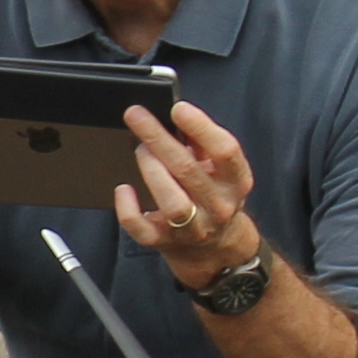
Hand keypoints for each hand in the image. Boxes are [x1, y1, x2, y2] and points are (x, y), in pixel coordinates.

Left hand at [109, 100, 262, 294]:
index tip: (177, 108)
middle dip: (158, 138)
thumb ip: (203, 145)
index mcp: (235, 182)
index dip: (202, 127)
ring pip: (171, 202)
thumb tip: (177, 117)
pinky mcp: (165, 242)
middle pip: (187, 170)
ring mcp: (192, 228)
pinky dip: (128, 210)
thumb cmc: (212, 196)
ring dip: (151, 171)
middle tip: (136, 116)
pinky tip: (123, 189)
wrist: (215, 248)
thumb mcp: (220, 171)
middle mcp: (217, 206)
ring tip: (140, 150)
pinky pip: (143, 229)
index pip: (225, 151)